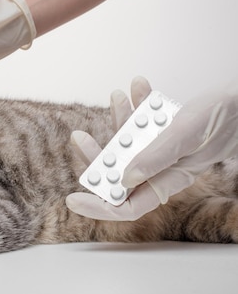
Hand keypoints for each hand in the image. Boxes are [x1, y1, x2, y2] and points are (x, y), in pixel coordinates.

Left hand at [67, 77, 237, 220]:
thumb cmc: (220, 121)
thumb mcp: (185, 137)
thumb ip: (156, 158)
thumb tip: (124, 180)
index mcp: (167, 182)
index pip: (127, 206)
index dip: (99, 206)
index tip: (73, 199)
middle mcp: (158, 169)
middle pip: (116, 173)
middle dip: (95, 155)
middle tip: (79, 137)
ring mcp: (158, 149)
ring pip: (126, 143)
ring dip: (117, 119)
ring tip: (117, 95)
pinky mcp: (161, 131)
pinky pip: (141, 122)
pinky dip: (137, 105)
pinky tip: (139, 87)